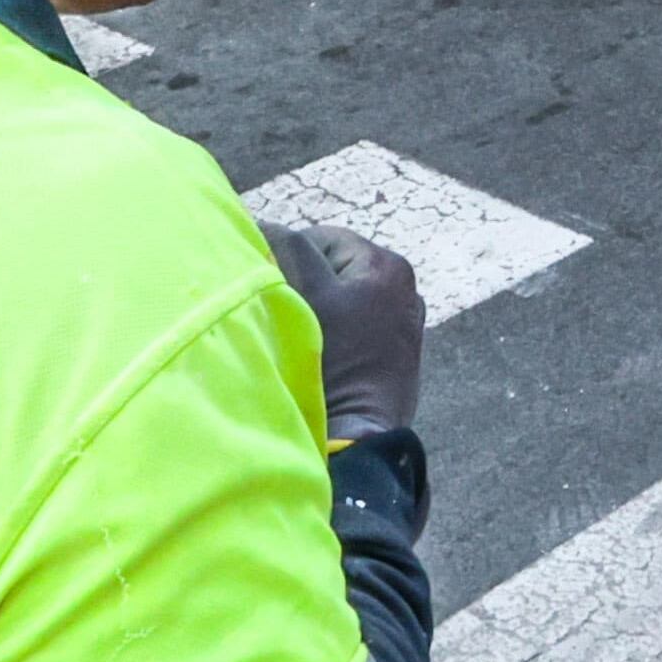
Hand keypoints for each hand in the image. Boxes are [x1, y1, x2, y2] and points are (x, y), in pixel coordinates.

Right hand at [263, 221, 424, 442]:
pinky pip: (353, 330)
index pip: (317, 240)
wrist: (356, 437)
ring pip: (340, 300)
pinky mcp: (395, 356)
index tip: (257, 279)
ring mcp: (402, 324)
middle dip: (301, 282)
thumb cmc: (333, 360)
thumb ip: (288, 248)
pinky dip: (332, 332)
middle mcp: (403, 288)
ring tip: (292, 332)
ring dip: (315, 308)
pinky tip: (314, 353)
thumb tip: (262, 224)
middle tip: (273, 308)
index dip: (281, 254)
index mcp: (388, 265)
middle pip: (331, 269)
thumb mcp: (307, 293)